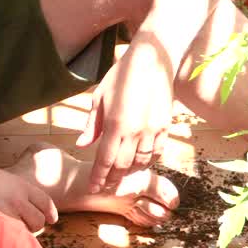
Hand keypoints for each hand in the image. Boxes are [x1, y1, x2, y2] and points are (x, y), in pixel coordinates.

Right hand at [0, 163, 57, 232]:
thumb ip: (12, 192)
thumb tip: (21, 208)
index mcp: (19, 185)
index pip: (44, 201)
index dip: (50, 212)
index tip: (52, 219)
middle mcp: (17, 199)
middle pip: (38, 220)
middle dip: (32, 225)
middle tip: (20, 226)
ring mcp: (7, 213)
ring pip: (25, 231)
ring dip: (19, 234)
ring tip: (4, 230)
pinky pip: (10, 238)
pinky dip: (7, 240)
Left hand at [76, 39, 173, 191]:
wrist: (152, 59)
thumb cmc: (121, 75)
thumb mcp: (99, 97)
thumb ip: (91, 125)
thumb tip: (82, 145)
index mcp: (115, 125)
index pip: (105, 161)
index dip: (98, 177)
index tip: (93, 188)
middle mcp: (135, 131)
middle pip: (122, 166)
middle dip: (112, 179)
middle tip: (106, 187)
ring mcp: (153, 130)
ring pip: (141, 163)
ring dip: (130, 173)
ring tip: (121, 177)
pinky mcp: (165, 127)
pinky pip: (157, 153)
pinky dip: (148, 163)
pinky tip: (140, 164)